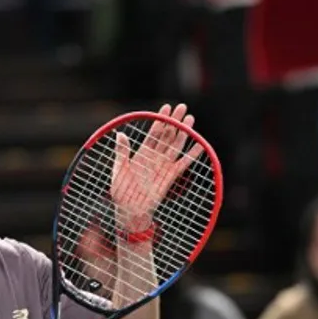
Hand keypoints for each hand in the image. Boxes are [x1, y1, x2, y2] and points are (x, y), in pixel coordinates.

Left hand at [109, 103, 198, 232]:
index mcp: (141, 153)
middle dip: (175, 121)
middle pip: (167, 135)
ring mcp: (163, 166)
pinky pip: (183, 164)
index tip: (167, 107)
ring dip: (184, 133)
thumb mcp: (118, 170)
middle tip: (183, 107)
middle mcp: (154, 157)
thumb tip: (120, 134)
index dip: (160, 119)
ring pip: (176, 145)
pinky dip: (191, 155)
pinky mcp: (171, 177)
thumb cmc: (121, 192)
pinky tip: (199, 145)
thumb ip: (121, 153)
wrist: (130, 211)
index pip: (153, 132)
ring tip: (191, 119)